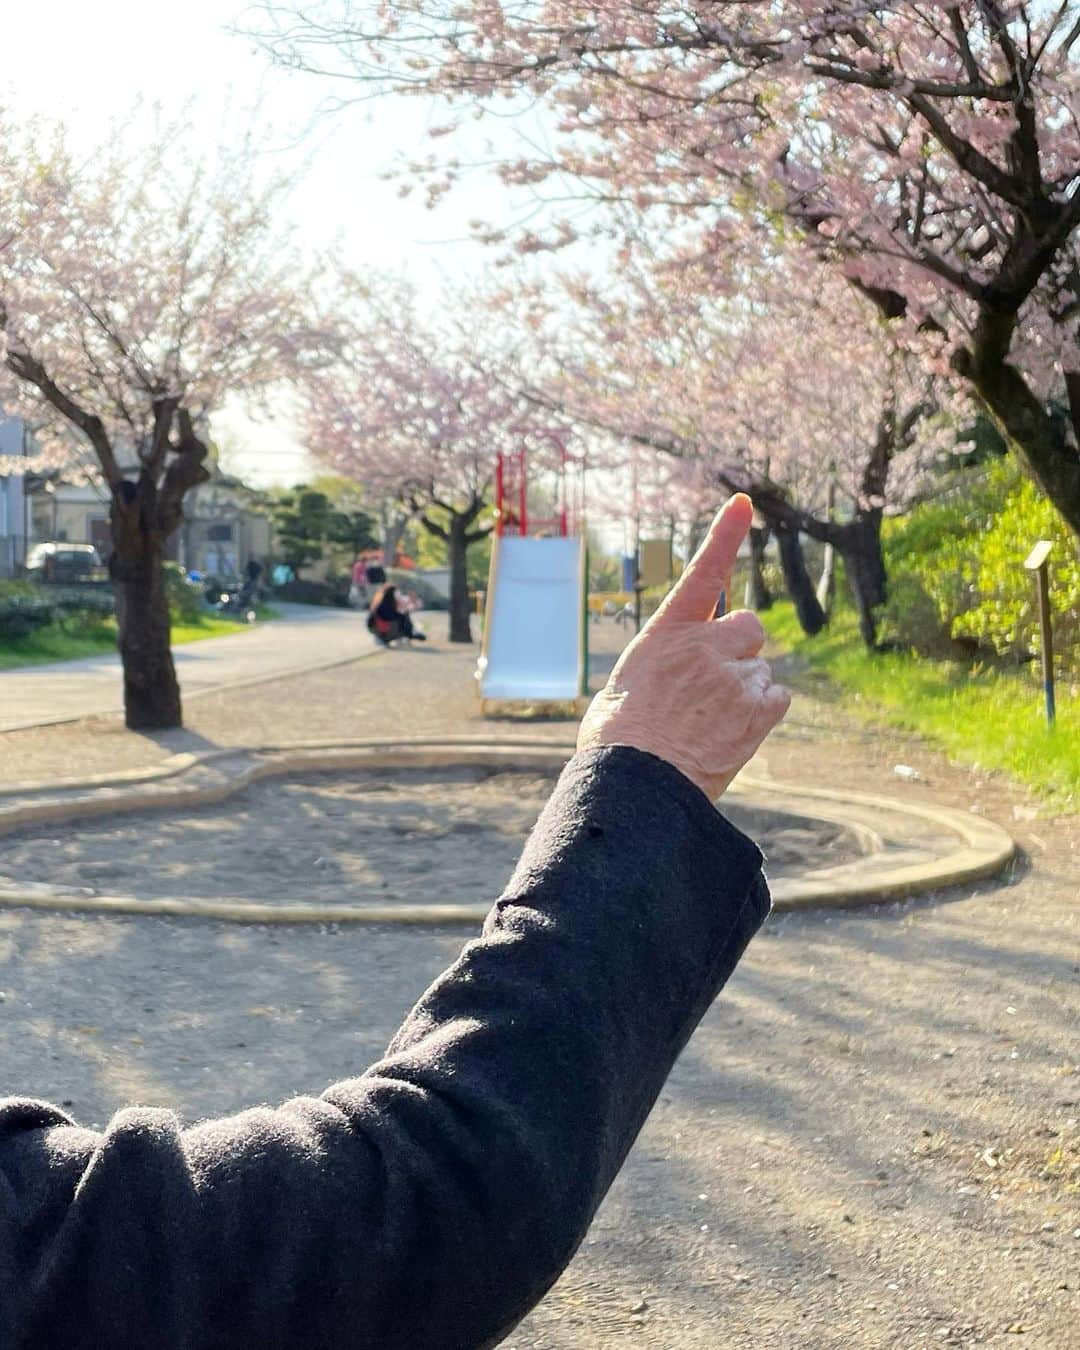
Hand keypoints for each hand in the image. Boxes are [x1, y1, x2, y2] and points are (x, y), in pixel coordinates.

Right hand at [578, 494, 789, 799]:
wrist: (638, 783)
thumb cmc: (618, 742)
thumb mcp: (627, 689)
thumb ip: (664, 667)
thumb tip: (677, 680)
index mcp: (666, 634)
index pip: (701, 573)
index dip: (725, 535)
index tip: (744, 503)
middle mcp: (705, 645)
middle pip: (749, 628)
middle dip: (739, 649)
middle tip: (714, 683)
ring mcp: (734, 675)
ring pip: (759, 671)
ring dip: (744, 691)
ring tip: (709, 724)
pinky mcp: (758, 709)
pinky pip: (777, 698)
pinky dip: (762, 713)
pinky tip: (732, 733)